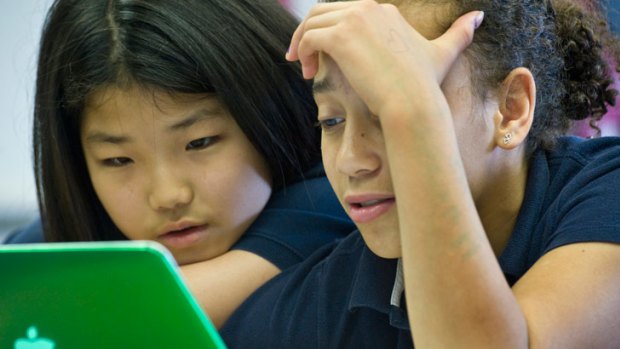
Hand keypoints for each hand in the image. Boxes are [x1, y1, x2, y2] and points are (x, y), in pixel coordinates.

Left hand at [286, 0, 482, 115]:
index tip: (328, 55)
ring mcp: (354, 20)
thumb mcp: (444, 53)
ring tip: (305, 68)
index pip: (346, 11)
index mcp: (384, 11)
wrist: (412, 102)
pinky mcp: (340, 37)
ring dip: (303, 44)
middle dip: (310, 33)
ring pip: (313, 22)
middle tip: (305, 58)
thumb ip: (459, 33)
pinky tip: (308, 72)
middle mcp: (368, 8)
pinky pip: (310, 37)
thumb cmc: (425, 84)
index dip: (333, 31)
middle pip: (324, 11)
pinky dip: (304, 52)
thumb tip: (478, 17)